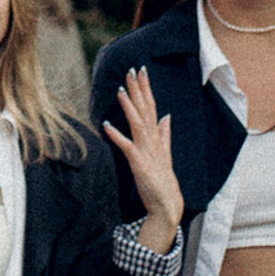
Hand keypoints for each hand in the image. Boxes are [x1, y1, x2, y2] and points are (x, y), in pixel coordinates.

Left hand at [103, 68, 183, 253]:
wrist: (167, 206)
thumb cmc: (163, 181)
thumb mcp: (164, 154)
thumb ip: (164, 134)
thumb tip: (166, 116)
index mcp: (157, 137)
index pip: (151, 107)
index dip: (146, 89)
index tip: (140, 70)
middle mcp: (153, 141)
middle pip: (146, 110)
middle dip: (139, 89)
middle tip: (132, 69)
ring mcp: (147, 152)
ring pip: (138, 124)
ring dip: (129, 107)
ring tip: (121, 90)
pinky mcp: (140, 165)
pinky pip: (126, 147)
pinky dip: (116, 135)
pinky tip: (106, 124)